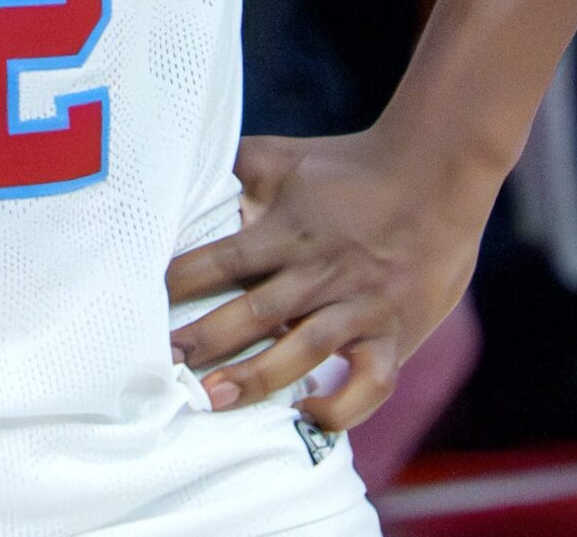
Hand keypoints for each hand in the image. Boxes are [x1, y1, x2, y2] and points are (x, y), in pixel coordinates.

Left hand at [166, 127, 489, 429]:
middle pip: (254, 310)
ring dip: (257, 377)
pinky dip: (344, 405)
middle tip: (162, 369)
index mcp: (288, 229)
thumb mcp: (285, 158)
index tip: (141, 305)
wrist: (435, 172)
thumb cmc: (349, 165)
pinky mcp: (394, 332)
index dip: (182, 281)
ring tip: (213, 401)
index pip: (223, 258)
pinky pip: (371, 381)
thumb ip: (235, 170)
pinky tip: (312, 419)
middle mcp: (320, 270)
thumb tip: (180, 169)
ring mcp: (359, 304)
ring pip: (303, 348)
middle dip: (205, 340)